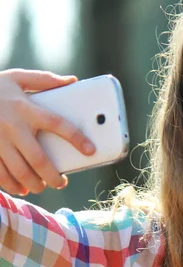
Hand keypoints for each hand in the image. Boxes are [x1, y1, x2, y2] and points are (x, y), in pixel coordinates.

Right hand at [0, 69, 94, 195]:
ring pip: (20, 172)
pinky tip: (21, 189)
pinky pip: (0, 174)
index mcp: (25, 108)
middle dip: (53, 176)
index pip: (58, 124)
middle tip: (61, 181)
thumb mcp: (17, 78)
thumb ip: (45, 80)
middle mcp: (13, 126)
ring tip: (43, 186)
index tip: (90, 150)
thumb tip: (72, 81)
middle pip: (39, 159)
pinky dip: (12, 185)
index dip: (76, 138)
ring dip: (35, 184)